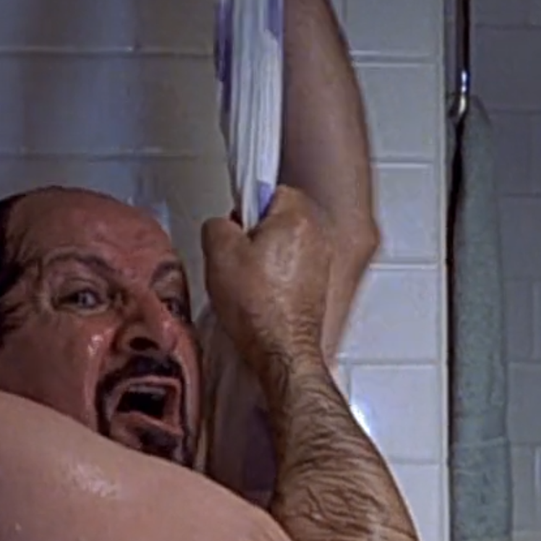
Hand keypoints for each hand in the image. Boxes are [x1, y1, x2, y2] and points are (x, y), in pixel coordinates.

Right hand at [201, 187, 336, 364]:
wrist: (280, 351)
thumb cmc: (257, 308)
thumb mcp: (218, 253)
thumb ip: (216, 223)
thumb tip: (222, 226)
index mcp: (298, 217)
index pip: (270, 189)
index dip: (245, 208)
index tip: (236, 228)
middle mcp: (318, 235)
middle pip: (279, 217)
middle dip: (257, 232)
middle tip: (238, 256)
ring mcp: (323, 261)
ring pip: (286, 243)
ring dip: (267, 256)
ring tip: (248, 279)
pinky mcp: (320, 284)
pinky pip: (293, 267)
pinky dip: (278, 276)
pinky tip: (261, 294)